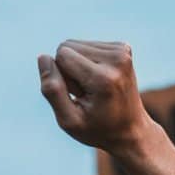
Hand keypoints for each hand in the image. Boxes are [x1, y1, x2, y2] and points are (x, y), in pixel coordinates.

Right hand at [38, 40, 158, 157]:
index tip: (79, 96)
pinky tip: (100, 81)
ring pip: (76, 44)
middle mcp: (117, 59)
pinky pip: (88, 45)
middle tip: (86, 93)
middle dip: (69, 69)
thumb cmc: (98, 129)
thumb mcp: (69, 120)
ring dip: (78, 66)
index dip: (62, 77)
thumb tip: (43, 57)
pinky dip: (88, 62)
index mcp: (103, 78)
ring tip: (94, 88)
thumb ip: (52, 90)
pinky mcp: (122, 48)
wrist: (131, 130)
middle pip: (68, 46)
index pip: (62, 55)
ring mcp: (122, 51)